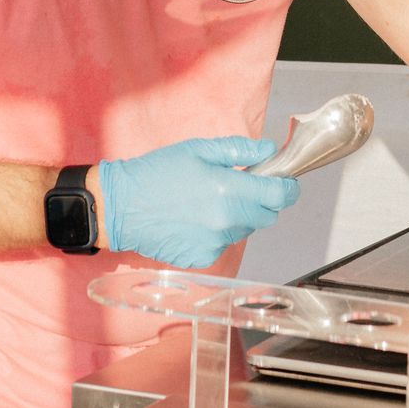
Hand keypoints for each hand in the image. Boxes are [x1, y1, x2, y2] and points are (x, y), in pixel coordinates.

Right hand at [93, 135, 299, 269]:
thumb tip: (268, 151)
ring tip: (209, 200)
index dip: (287, 187)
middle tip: (241, 186)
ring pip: (244, 230)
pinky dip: (217, 232)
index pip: (280, 196)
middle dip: (262, 200)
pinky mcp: (202, 257)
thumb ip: (239, 151)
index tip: (285, 181)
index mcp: (229, 191)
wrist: (120, 206)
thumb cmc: (156, 173)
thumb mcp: (199, 150)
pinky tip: (195, 218)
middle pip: (266, 216)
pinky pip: (222, 243)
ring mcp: (214, 243)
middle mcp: (226, 222)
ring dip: (238, 216)